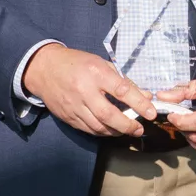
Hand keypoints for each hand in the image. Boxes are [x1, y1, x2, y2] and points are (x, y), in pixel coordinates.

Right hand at [22, 43, 154, 137]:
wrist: (44, 69)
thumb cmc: (77, 63)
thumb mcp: (101, 64)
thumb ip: (123, 81)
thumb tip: (145, 96)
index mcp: (96, 73)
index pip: (122, 90)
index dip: (139, 103)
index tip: (152, 112)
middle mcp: (84, 91)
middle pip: (109, 115)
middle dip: (127, 125)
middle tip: (139, 129)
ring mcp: (74, 106)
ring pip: (98, 126)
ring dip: (116, 131)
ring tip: (127, 130)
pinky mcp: (68, 117)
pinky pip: (88, 129)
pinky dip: (102, 132)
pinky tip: (110, 130)